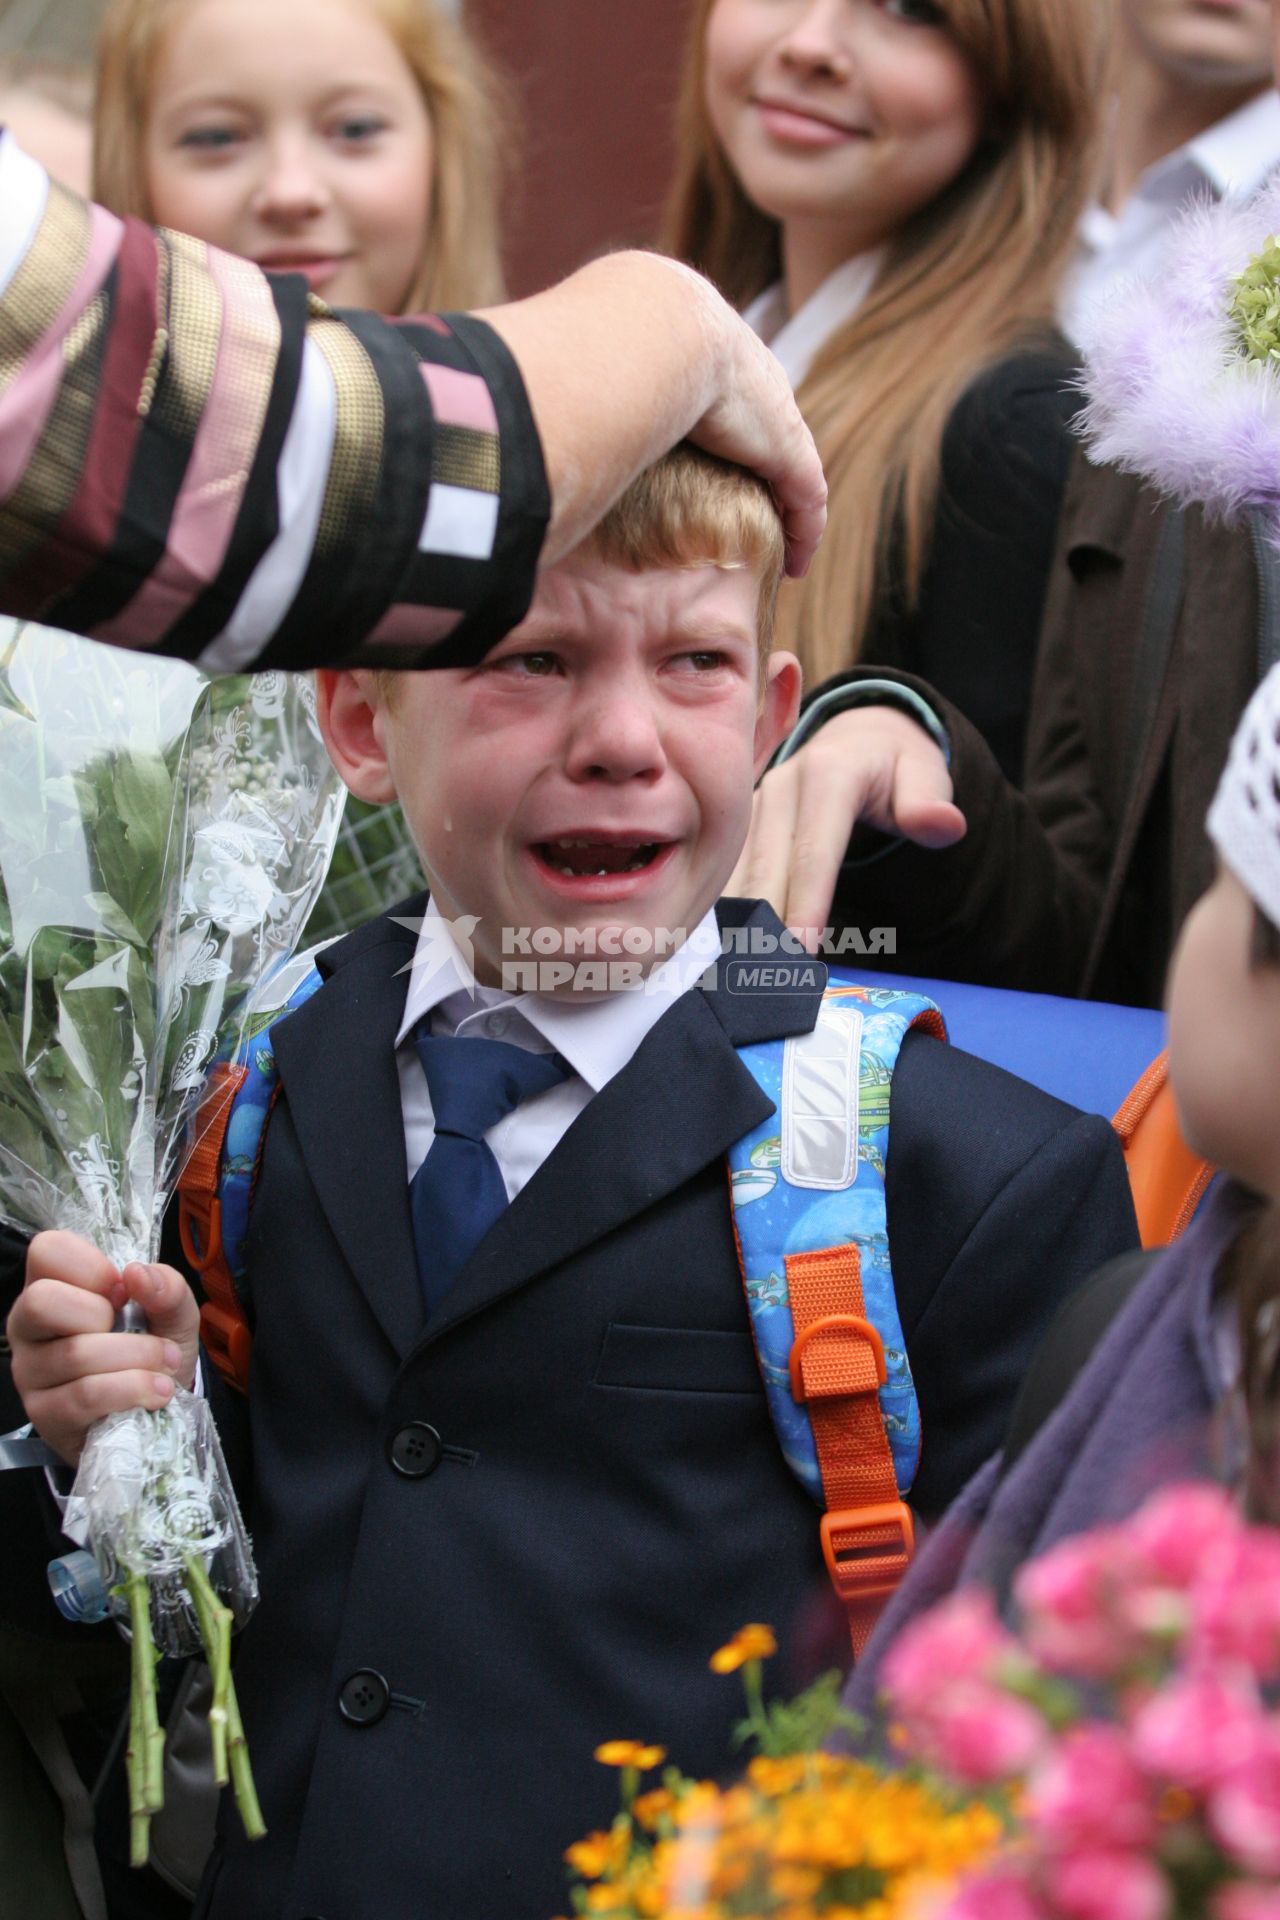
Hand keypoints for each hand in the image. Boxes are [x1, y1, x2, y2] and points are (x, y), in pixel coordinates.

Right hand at [7, 1232, 200, 1465]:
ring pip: (75, 1353)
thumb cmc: (152, 1348)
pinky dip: (133, 1389)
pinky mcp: (44, 1414)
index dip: (91, 1266)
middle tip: (133, 1330)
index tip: (122, 1292)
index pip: (46, 1250)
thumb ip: (166, 1287)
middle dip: (103, 1315)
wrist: (156, 1410)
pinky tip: (157, 1391)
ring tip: (165, 1366)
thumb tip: (138, 1274)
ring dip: (138, 1358)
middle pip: (41, 1300)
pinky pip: (86, 1395)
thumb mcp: (172, 1312)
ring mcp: (30, 1372)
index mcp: (53, 1285)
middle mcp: (28, 1326)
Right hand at [480, 253, 825, 576]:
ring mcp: (759, 398)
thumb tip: (463, 425)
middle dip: (746, 460)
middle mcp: (722, 360)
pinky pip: (802, 488)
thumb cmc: (572, 355)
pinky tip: (800, 563)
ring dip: (779, 500)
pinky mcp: (783, 438)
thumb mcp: (551, 373)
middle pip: (740, 419)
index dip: (688, 427)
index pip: (686, 385)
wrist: (635, 336)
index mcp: (663, 332)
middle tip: (738, 507)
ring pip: (777, 456)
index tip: (679, 465)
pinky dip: (803, 525)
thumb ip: (523, 400)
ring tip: (776, 546)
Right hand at [728, 706, 966, 948]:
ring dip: (739, 921)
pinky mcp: (742, 826)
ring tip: (744, 972)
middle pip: (768, 864)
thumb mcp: (925, 772)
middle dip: (766, 922)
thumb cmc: (895, 767)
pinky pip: (729, 872)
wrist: (859, 739)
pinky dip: (728, 910)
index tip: (803, 946)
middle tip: (769, 976)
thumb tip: (944, 824)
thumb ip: (930, 800)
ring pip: (739, 870)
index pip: (815, 847)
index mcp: (829, 772)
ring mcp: (755, 805)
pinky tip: (727, 948)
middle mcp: (782, 785)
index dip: (808, 899)